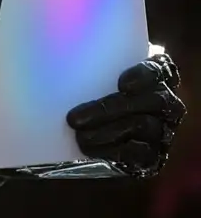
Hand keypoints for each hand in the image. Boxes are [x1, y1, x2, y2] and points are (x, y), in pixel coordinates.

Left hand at [67, 52, 183, 176]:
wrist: (75, 147)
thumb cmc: (82, 103)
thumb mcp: (84, 81)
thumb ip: (85, 71)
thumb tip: (53, 60)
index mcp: (154, 77)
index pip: (161, 69)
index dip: (146, 74)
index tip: (122, 83)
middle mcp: (164, 104)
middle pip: (154, 100)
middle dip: (112, 108)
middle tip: (75, 118)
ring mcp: (161, 132)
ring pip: (145, 126)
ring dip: (109, 131)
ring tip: (79, 137)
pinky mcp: (152, 158)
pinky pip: (141, 154)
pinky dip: (114, 151)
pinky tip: (90, 151)